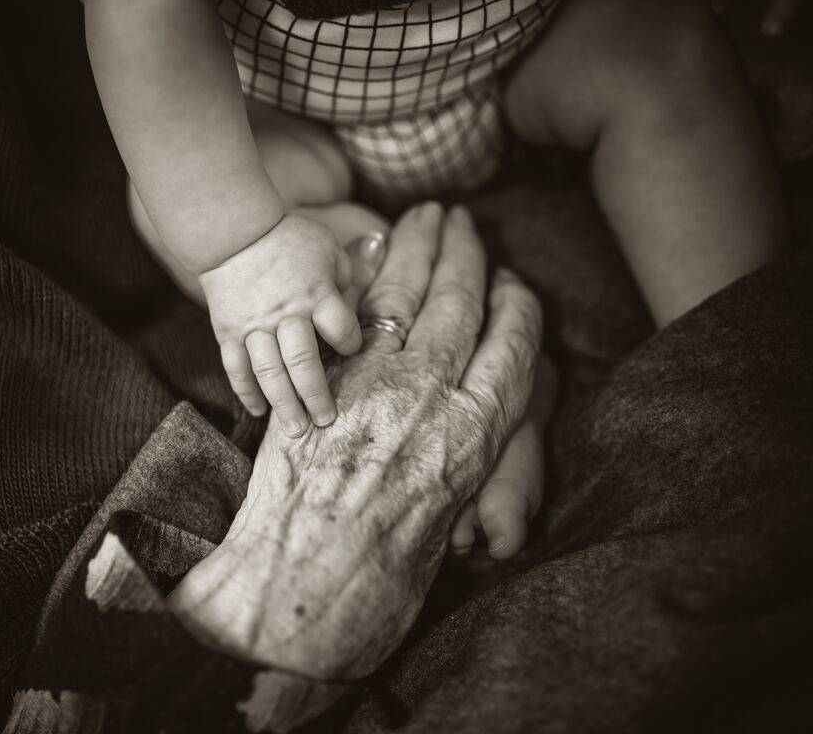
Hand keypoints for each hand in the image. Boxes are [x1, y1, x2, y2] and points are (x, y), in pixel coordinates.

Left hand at [171, 203, 544, 679]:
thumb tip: (455, 444)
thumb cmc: (379, 586)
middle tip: (463, 218)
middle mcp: (434, 397)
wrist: (298, 596)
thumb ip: (456, 469)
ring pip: (407, 296)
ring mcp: (374, 382)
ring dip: (417, 247)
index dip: (515, 305)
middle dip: (465, 252)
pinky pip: (351, 314)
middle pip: (461, 303)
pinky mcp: (321, 380)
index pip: (514, 345)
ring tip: (426, 216)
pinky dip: (363, 276)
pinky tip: (370, 251)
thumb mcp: (443, 528)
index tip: (513, 282)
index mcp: (477, 437)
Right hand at [199, 214, 361, 435]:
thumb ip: (349, 279)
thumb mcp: (329, 249)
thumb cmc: (289, 239)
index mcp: (316, 293)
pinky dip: (246, 392)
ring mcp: (254, 326)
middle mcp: (286, 314)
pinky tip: (259, 412)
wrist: (233, 231)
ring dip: (283, 404)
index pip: (341, 331)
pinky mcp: (228, 332)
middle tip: (326, 421)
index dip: (350, 344)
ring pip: (269, 372)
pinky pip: (236, 368)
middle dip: (316, 395)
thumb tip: (361, 307)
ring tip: (296, 431)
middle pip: (304, 362)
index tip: (350, 349)